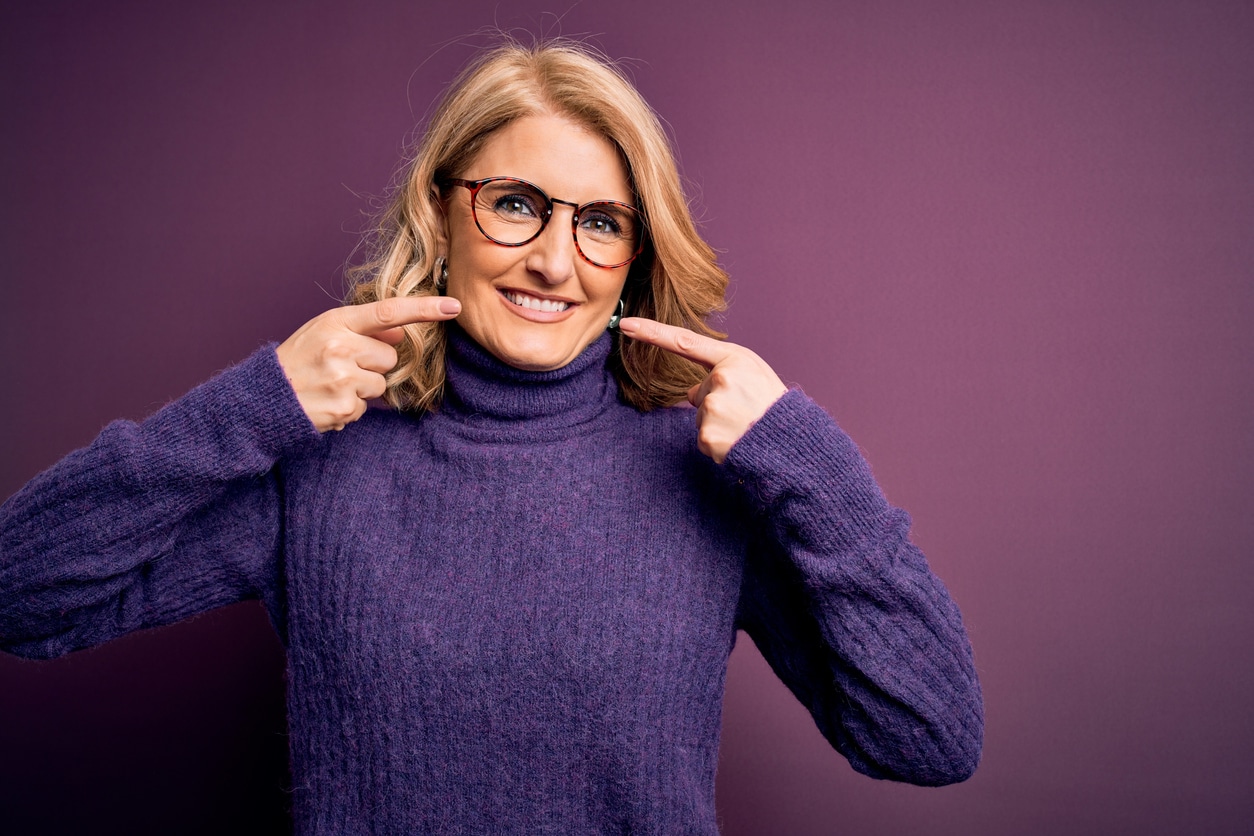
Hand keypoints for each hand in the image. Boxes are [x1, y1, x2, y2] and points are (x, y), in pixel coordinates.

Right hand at [276, 297, 460, 432]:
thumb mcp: (323, 333)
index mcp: (336, 322)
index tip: (454, 307)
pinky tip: (326, 402)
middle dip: (372, 365)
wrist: (262, 398)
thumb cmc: (296, 361)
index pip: (389, 312)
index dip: (424, 309)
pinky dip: (349, 408)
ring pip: (380, 384)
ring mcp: (342, 378)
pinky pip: (365, 408)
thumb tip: (398, 332)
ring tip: (330, 386)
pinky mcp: (343, 407)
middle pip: (389, 356)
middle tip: (339, 368)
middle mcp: (340, 347)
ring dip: (361, 389)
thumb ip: (361, 330)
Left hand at [618, 317, 786, 463]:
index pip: (684, 342)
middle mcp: (721, 380)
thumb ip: (721, 372)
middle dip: (716, 403)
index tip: (626, 324)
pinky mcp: (708, 436)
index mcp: (733, 359)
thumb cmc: (774, 406)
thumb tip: (690, 393)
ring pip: (701, 416)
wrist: (793, 442)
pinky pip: (703, 438)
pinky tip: (739, 440)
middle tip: (747, 411)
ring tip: (746, 426)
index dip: (652, 333)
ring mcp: (713, 408)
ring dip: (718, 424)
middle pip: (698, 392)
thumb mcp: (754, 375)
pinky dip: (718, 443)